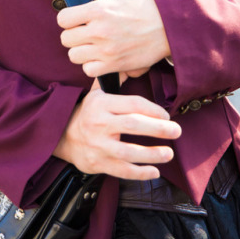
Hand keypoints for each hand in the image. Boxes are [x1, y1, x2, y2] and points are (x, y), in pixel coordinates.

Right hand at [53, 80, 180, 178]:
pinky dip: (140, 173)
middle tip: (177, 131)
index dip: (153, 109)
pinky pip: (122, 171)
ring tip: (169, 154)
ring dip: (152, 154)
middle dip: (158, 128)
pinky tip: (154, 172)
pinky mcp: (97, 163)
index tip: (167, 116)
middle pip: (133, 125)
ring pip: (129, 152)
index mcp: (102, 104)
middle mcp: (99, 123)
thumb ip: (114, 79)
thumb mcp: (97, 93)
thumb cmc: (87, 112)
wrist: (62, 135)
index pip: (132, 104)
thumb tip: (131, 65)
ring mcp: (98, 145)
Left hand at [57, 0, 169, 78]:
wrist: (171, 25)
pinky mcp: (115, 65)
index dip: (68, 17)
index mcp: (98, 10)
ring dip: (81, 50)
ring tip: (92, 43)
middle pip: (66, 39)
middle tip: (85, 30)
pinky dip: (92, 64)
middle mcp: (99, 32)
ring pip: (74, 56)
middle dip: (73, 33)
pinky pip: (89, 70)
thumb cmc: (148, 2)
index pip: (63, 19)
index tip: (77, 17)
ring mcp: (106, 51)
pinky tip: (100, 55)